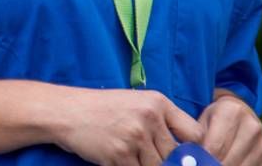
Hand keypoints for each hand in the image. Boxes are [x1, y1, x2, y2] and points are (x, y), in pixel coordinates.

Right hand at [50, 88, 205, 165]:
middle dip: (167, 163)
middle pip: (175, 156)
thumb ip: (163, 121)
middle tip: (150, 157)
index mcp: (158, 102)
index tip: (184, 156)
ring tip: (133, 157)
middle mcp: (149, 118)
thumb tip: (187, 151)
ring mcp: (134, 137)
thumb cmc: (104, 108)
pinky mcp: (119, 155)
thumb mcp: (137, 103)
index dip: (193, 150)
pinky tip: (121, 161)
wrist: (68, 112)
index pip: (193, 134)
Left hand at [198, 90, 261, 165]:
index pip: (215, 147)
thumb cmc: (214, 121)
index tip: (195, 162)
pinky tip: (226, 164)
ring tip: (213, 164)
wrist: (239, 116)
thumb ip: (193, 137)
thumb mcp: (201, 121)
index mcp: (233, 111)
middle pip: (227, 161)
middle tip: (202, 164)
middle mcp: (252, 127)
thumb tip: (189, 159)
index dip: (202, 160)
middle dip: (212, 165)